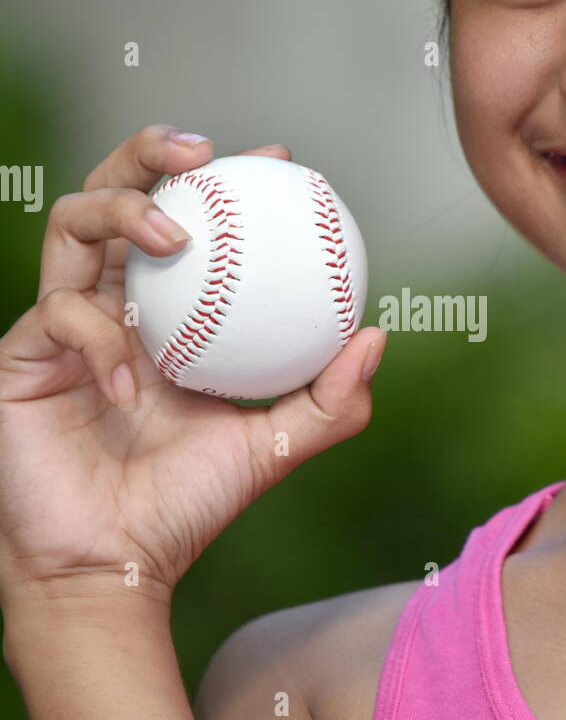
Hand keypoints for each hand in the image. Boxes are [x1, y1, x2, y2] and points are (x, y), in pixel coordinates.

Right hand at [0, 126, 385, 612]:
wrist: (111, 568)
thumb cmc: (184, 508)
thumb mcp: (273, 449)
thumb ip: (329, 400)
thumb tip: (376, 335)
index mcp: (164, 317)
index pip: (189, 221)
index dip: (227, 178)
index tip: (281, 161)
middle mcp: (110, 307)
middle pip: (115, 193)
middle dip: (150, 152)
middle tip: (202, 151)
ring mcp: (59, 326)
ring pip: (71, 224)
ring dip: (121, 209)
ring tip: (171, 232)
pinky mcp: (18, 355)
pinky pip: (59, 315)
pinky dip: (99, 338)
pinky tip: (128, 378)